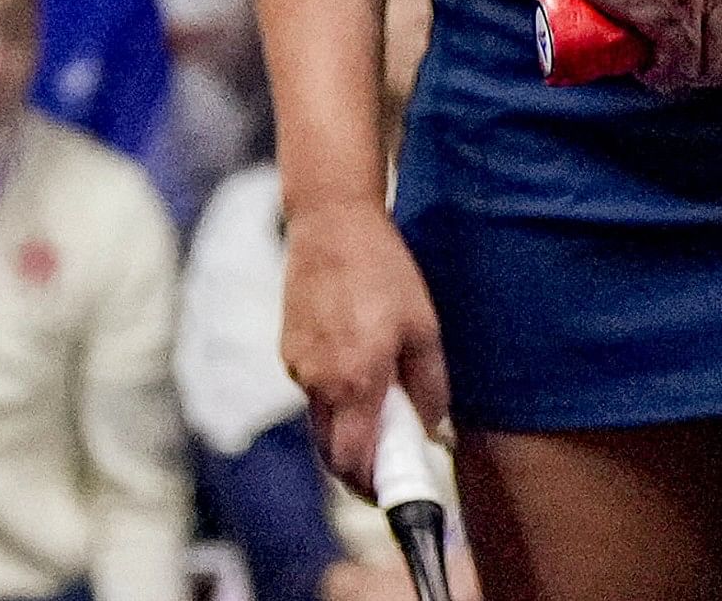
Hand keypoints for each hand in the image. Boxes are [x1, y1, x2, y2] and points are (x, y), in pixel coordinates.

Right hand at [284, 197, 451, 495]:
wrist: (331, 224)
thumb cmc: (385, 272)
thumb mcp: (424, 329)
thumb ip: (429, 387)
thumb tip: (432, 430)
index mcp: (356, 381)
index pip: (355, 463)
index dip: (373, 490)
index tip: (394, 498)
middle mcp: (319, 382)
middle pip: (333, 453)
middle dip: (360, 469)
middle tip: (392, 466)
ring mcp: (298, 367)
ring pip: (323, 420)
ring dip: (350, 428)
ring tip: (384, 405)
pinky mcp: (289, 351)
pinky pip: (314, 389)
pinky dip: (338, 394)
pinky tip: (360, 364)